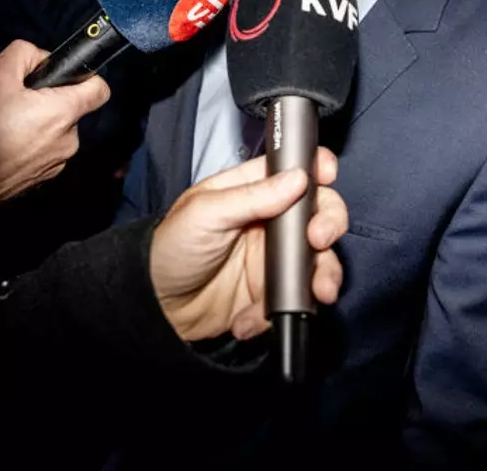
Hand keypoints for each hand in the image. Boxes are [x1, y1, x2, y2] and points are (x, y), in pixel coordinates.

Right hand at [0, 40, 110, 203]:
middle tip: (11, 99)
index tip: (60, 74)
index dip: (83, 75)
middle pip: (69, 109)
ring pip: (52, 131)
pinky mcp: (38, 180)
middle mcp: (67, 142)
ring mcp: (54, 165)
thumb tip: (39, 57)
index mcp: (64, 114)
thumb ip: (25, 53)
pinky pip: (39, 152)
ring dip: (33, 123)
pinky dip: (24, 144)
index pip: (100, 89)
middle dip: (45, 99)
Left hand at [150, 148, 347, 341]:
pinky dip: (282, 308)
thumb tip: (297, 178)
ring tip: (318, 291)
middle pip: (320, 212)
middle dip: (329, 223)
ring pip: (320, 258)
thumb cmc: (171, 248)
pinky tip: (249, 316)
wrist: (157, 308)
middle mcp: (272, 221)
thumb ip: (252, 196)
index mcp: (253, 190)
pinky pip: (296, 296)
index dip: (318, 169)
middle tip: (318, 240)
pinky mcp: (272, 291)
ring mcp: (275, 257)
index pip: (296, 170)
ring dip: (324, 274)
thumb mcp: (205, 213)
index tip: (329, 177)